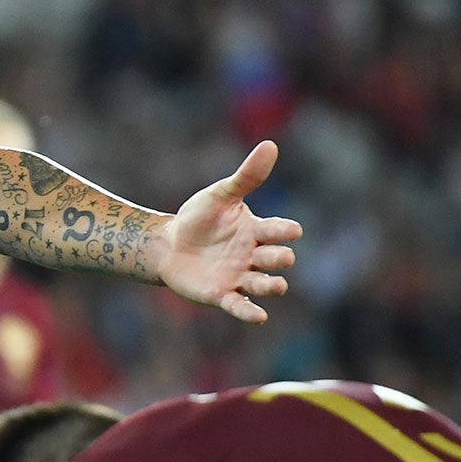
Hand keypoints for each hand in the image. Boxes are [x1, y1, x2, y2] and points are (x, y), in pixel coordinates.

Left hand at [156, 141, 302, 323]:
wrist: (168, 243)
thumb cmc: (199, 218)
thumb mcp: (220, 195)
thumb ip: (246, 177)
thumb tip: (270, 145)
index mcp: (256, 230)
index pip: (278, 230)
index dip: (285, 231)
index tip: (292, 231)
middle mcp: (252, 255)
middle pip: (274, 259)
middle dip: (279, 259)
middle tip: (281, 257)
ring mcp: (239, 276)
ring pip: (262, 284)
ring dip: (271, 286)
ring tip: (277, 286)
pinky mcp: (222, 294)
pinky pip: (239, 305)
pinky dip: (249, 312)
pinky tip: (260, 316)